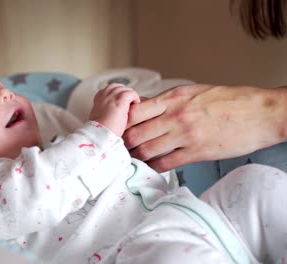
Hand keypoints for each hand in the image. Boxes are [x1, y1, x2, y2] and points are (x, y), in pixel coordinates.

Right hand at [89, 83, 139, 136]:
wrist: (99, 133)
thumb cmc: (99, 129)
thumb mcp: (99, 116)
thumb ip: (105, 110)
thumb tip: (111, 112)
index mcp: (98, 98)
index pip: (110, 89)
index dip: (117, 95)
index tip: (122, 103)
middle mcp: (104, 94)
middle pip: (118, 87)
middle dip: (125, 94)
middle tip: (129, 104)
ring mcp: (112, 96)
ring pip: (125, 89)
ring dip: (130, 97)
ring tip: (133, 106)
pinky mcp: (120, 99)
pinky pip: (131, 93)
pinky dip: (135, 98)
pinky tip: (136, 106)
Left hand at [123, 84, 286, 171]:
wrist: (260, 113)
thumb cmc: (229, 100)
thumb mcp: (193, 91)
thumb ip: (167, 101)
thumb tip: (143, 107)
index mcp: (173, 98)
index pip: (134, 111)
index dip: (122, 122)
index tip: (119, 128)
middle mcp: (175, 116)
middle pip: (134, 133)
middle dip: (124, 143)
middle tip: (120, 148)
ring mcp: (185, 135)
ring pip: (146, 150)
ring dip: (136, 157)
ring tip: (132, 159)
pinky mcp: (197, 152)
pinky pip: (165, 163)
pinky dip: (154, 167)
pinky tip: (151, 167)